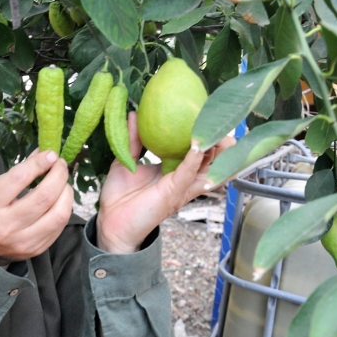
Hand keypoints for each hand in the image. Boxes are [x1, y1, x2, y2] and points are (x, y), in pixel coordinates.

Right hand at [0, 149, 73, 265]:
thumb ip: (19, 171)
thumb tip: (45, 154)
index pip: (19, 178)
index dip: (40, 163)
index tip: (51, 155)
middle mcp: (5, 226)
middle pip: (44, 197)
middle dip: (58, 175)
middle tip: (60, 165)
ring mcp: (22, 241)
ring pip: (58, 215)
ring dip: (66, 193)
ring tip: (63, 184)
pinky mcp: (35, 250)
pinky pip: (59, 227)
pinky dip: (64, 209)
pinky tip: (61, 200)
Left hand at [97, 112, 234, 253]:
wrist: (112, 223)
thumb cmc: (120, 197)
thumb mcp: (126, 161)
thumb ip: (133, 139)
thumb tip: (134, 114)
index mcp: (173, 169)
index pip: (195, 149)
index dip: (204, 134)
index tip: (209, 114)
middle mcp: (182, 178)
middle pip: (210, 158)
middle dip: (221, 141)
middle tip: (224, 120)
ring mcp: (181, 186)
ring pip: (207, 166)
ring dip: (215, 149)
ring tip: (222, 131)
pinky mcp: (174, 193)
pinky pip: (188, 174)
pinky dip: (194, 159)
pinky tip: (198, 146)